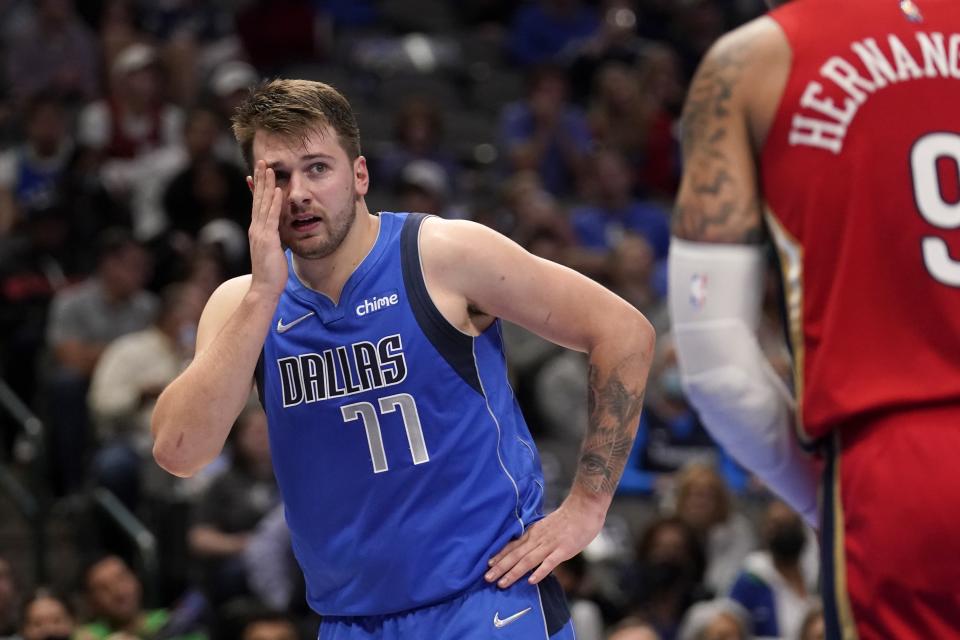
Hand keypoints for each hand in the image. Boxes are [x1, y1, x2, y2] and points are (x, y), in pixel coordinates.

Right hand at [247, 160, 286, 297]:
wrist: (264, 288)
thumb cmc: (270, 272)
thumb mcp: (273, 251)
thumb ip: (275, 239)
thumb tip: (280, 234)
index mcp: (258, 230)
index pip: (258, 204)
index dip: (259, 187)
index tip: (260, 172)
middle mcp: (256, 228)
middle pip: (258, 199)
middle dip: (260, 179)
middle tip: (261, 161)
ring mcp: (260, 233)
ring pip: (263, 204)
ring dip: (267, 185)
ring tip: (269, 168)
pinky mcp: (268, 240)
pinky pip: (272, 218)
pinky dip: (275, 203)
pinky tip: (278, 190)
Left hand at [484, 498, 604, 587]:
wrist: (584, 508)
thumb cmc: (567, 518)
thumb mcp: (546, 526)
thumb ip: (536, 537)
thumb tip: (526, 547)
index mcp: (533, 533)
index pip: (513, 545)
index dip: (500, 555)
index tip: (487, 565)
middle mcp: (538, 539)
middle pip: (516, 554)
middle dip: (501, 567)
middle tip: (487, 578)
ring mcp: (550, 545)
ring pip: (528, 560)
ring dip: (514, 572)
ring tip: (502, 583)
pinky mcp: (563, 550)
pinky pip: (550, 562)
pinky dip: (539, 571)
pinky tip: (531, 581)